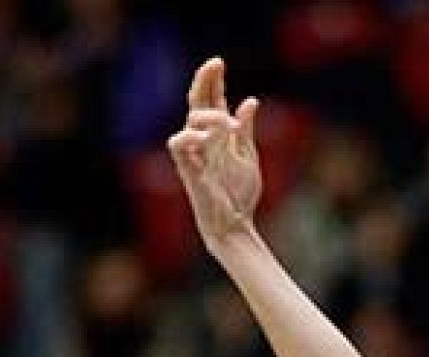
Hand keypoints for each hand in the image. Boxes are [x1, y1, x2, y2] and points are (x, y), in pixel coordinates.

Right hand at [166, 57, 261, 250]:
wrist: (235, 223)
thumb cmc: (239, 193)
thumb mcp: (247, 156)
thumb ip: (246, 130)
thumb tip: (250, 100)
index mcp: (218, 136)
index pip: (211, 101)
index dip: (213, 81)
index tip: (218, 62)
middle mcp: (203, 140)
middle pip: (197, 103)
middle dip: (204, 82)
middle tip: (214, 64)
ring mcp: (194, 153)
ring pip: (191, 120)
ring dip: (210, 117)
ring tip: (229, 125)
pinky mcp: (188, 169)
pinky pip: (178, 145)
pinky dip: (189, 136)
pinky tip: (205, 137)